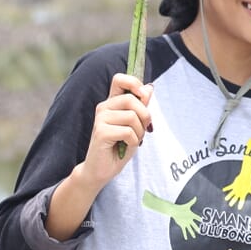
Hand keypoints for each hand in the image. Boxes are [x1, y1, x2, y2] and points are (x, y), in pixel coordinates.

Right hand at [74, 73, 152, 191]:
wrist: (102, 169)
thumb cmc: (119, 147)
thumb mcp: (135, 125)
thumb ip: (140, 107)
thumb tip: (149, 88)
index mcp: (112, 103)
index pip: (119, 79)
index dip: (134, 82)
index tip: (144, 95)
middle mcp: (104, 107)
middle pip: (132, 99)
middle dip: (145, 116)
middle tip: (143, 130)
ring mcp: (100, 119)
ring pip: (132, 117)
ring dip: (139, 132)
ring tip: (131, 140)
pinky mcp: (101, 132)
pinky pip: (128, 132)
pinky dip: (133, 141)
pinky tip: (125, 146)